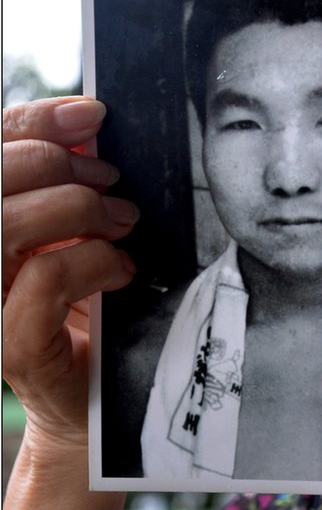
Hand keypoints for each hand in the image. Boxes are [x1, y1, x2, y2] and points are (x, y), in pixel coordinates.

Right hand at [2, 97, 135, 509]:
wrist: (91, 395)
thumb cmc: (86, 308)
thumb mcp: (76, 233)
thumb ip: (68, 186)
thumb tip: (90, 128)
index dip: (35, 122)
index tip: (92, 114)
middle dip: (62, 166)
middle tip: (112, 182)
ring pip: (7, 225)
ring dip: (77, 210)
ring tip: (121, 222)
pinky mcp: (13, 343)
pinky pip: (43, 280)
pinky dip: (91, 262)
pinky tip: (121, 269)